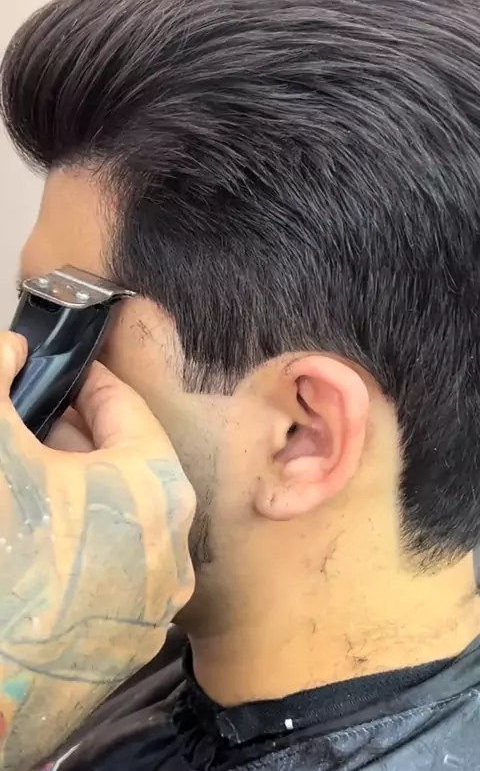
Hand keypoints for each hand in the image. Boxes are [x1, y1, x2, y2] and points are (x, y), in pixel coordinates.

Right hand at [0, 332, 195, 769]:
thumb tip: (9, 347)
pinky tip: (36, 537)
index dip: (86, 382)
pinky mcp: (125, 642)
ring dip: (74, 490)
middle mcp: (170, 543)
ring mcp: (152, 600)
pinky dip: (79, 541)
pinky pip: (109, 568)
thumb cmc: (1, 556)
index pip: (125, 408)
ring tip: (31, 477)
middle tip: (34, 421)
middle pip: (120, 463)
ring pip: (116, 517)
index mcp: (156, 485)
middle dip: (72, 437)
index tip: (63, 370)